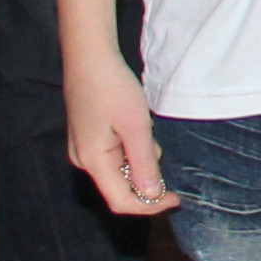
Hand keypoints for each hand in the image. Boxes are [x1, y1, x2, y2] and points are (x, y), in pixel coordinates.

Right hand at [63, 41, 173, 216]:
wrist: (89, 55)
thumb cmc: (112, 87)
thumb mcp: (135, 126)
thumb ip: (144, 163)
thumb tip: (152, 195)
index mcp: (92, 161)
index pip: (121, 201)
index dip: (150, 206)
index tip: (176, 198)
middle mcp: (84, 160)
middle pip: (119, 188)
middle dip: (146, 178)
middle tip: (159, 149)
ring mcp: (84, 148)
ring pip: (119, 170)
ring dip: (140, 158)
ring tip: (144, 127)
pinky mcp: (89, 137)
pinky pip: (114, 155)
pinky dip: (131, 147)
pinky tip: (135, 123)